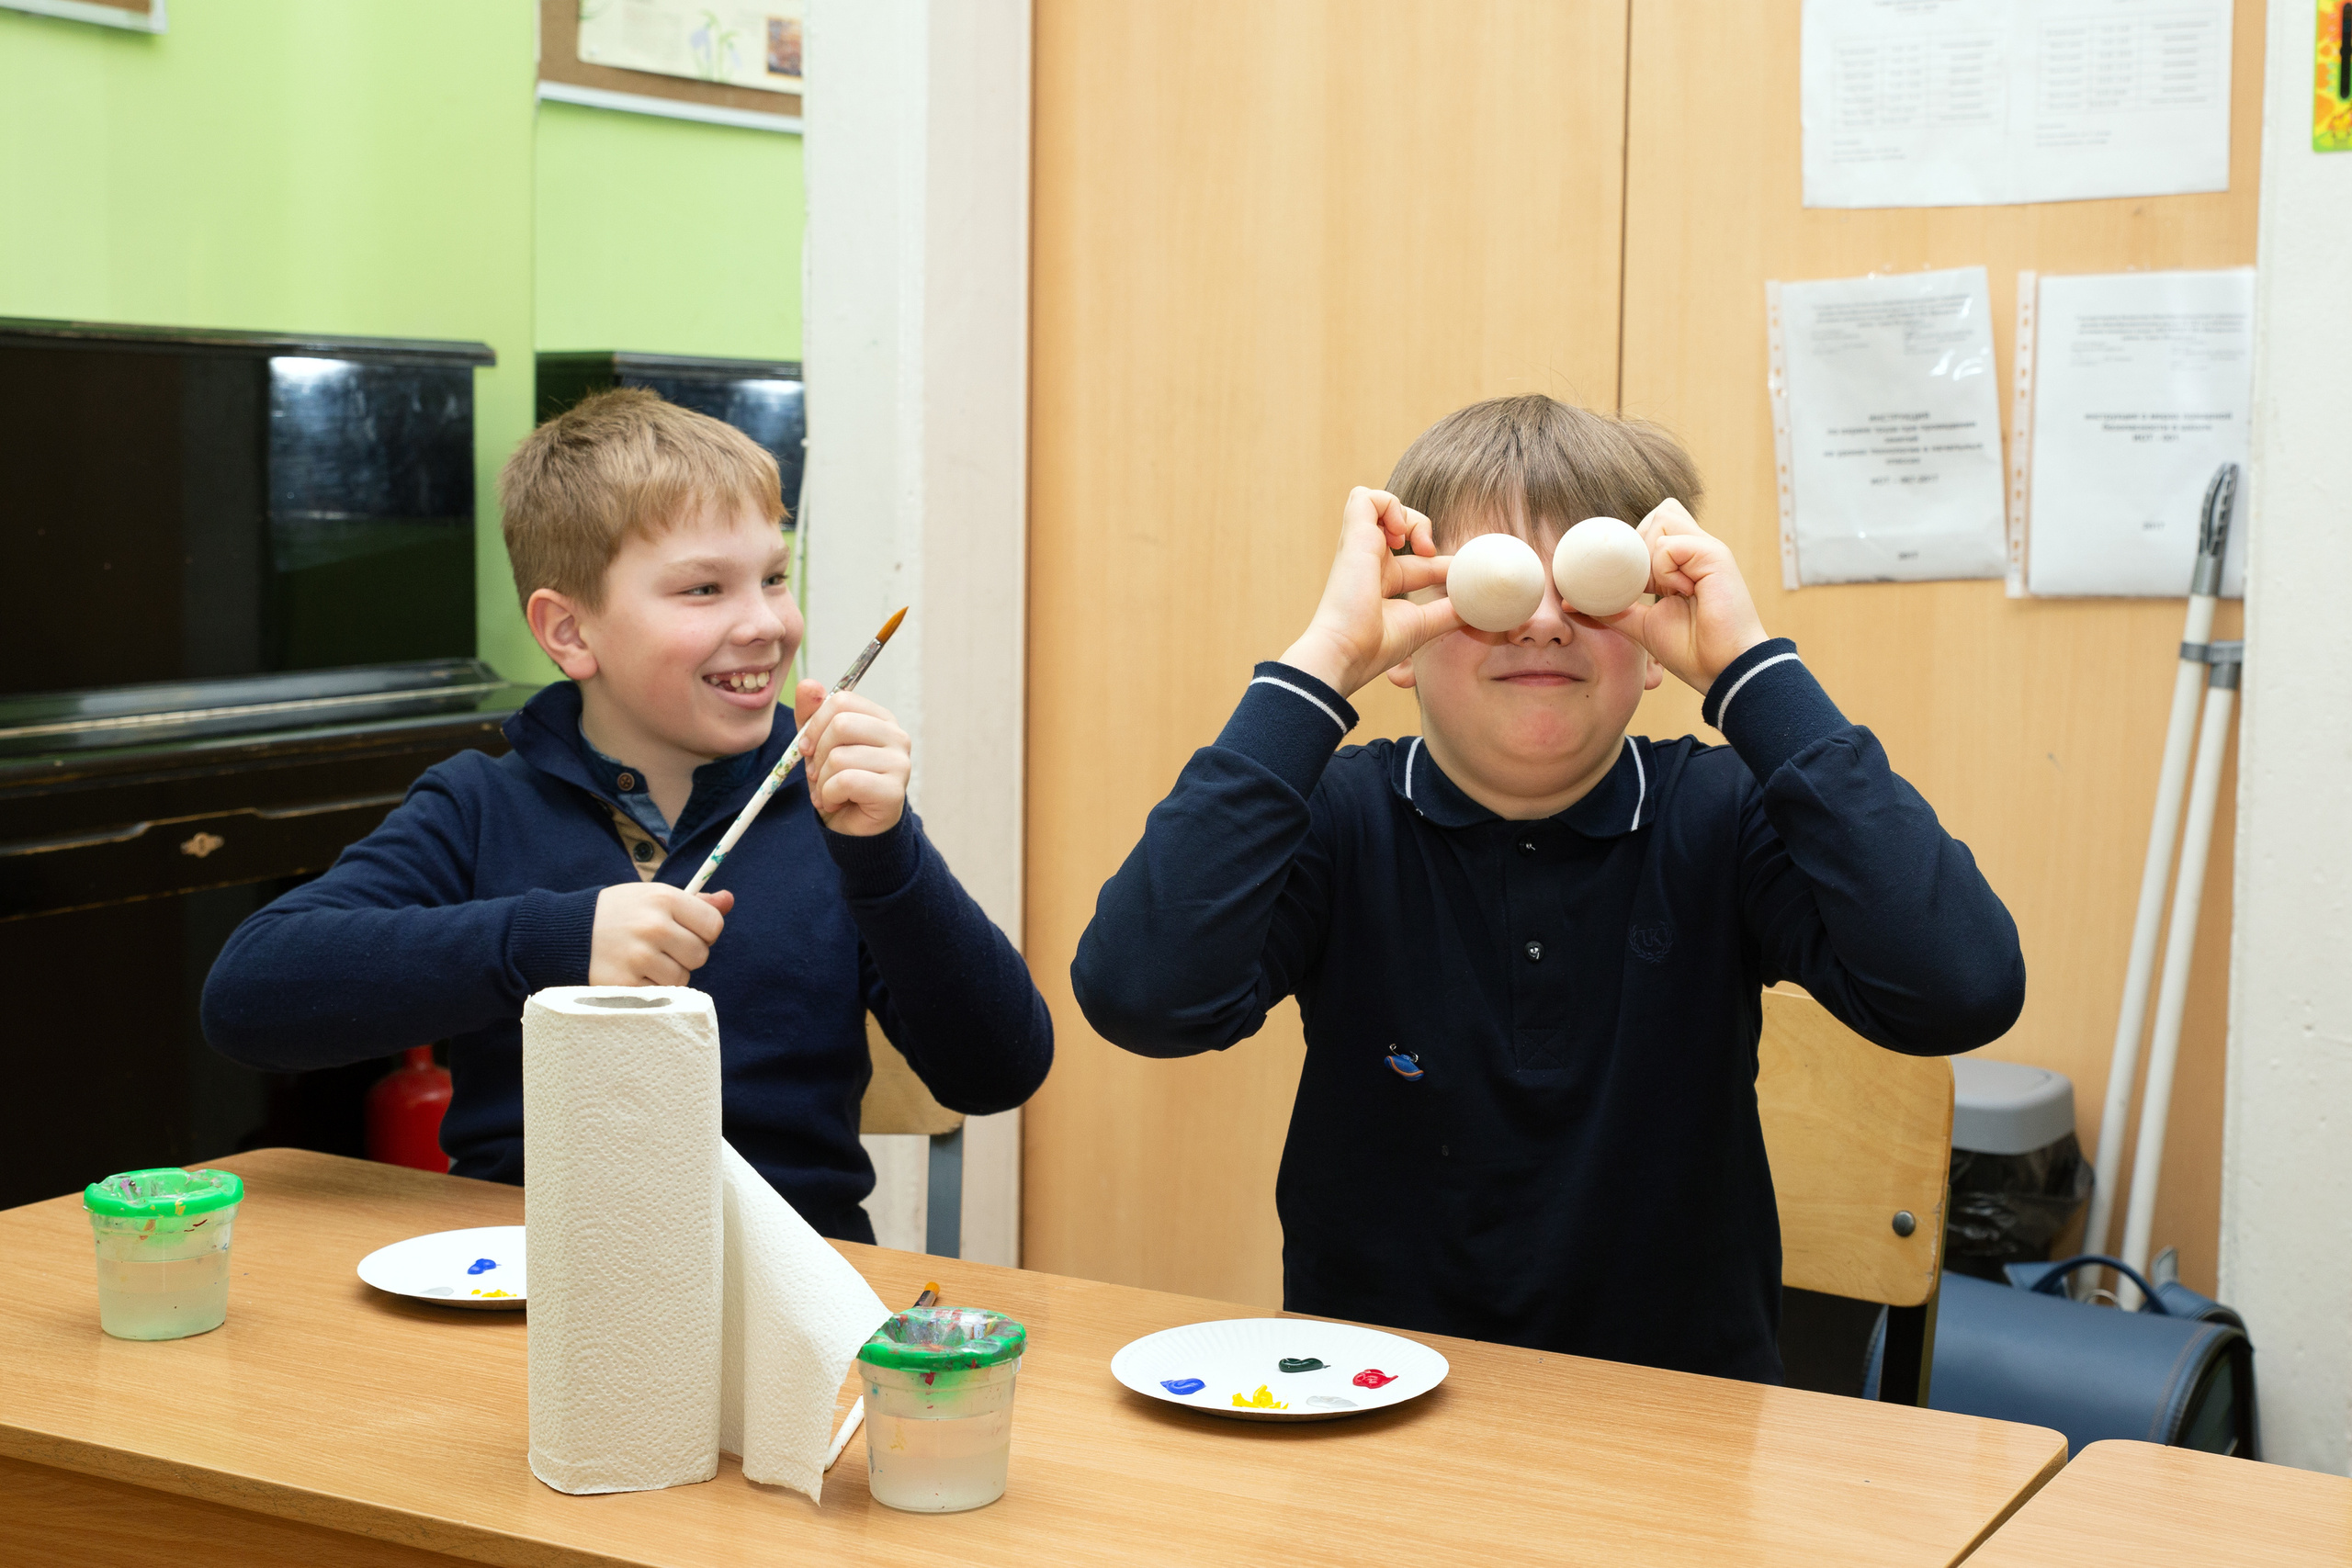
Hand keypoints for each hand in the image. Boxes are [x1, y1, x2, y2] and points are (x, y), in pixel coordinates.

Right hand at [589, 883, 732, 986]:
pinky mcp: (625, 984)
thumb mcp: (653, 896)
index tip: (686, 931)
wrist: (566, 933)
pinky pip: (661, 994)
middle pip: (700, 954)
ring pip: (682, 977)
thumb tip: (729, 900)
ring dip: (669, 973)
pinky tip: (633, 973)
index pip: (713, 925)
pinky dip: (652, 989)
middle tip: (661, 947)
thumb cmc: (619, 913)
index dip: (704, 931)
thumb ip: (694, 902)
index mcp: (664, 899)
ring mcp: (639, 957)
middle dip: (686, 954)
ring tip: (645, 960)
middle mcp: (653, 927)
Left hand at [793, 681, 910, 836]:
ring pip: (839, 757)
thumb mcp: (818, 746)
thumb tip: (808, 684)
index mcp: (880, 719)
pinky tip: (837, 802)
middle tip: (818, 773)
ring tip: (829, 791)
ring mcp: (900, 763)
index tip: (806, 746)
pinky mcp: (895, 790)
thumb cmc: (840, 783)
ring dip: (822, 780)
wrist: (856, 827)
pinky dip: (829, 795)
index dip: (814, 723)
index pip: (841, 700)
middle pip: (841, 725)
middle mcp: (896, 736)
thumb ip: (812, 715)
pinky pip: (845, 782)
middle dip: (817, 753)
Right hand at [1279, 487, 1463, 698]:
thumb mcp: (1423, 625)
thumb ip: (1448, 613)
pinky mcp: (1353, 536)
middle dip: (1421, 527)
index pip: (1419, 560)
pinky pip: (1365, 497)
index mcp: (1383, 583)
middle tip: (1429, 551)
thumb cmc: (1375, 646)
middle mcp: (1369, 561)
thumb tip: (1476, 608)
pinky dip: (1389, 505)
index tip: (1458, 575)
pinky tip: (1400, 533)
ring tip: (1412, 539)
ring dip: (1404, 513)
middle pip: (1397, 523)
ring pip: (1378, 503)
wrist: (1347, 652)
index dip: (1442, 561)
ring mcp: (1359, 546)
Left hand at [1579, 501, 1768, 693]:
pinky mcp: (1715, 554)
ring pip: (1661, 520)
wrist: (1722, 669)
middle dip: (1639, 548)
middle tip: (1650, 588)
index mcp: (1685, 561)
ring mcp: (1708, 549)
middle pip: (1657, 515)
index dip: (1634, 546)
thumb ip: (1613, 608)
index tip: (1636, 586)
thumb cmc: (1692, 649)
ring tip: (1666, 590)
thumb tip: (1571, 603)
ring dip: (1651, 557)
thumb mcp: (1642, 624)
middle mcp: (1697, 549)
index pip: (1653, 524)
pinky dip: (1664, 570)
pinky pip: (1670, 545)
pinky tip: (1682, 593)